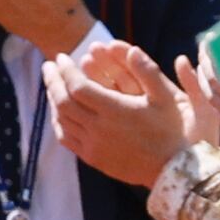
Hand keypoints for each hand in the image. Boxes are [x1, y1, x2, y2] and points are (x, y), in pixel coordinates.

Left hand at [49, 36, 201, 186]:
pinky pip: (66, 138)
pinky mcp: (92, 158)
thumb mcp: (166, 97)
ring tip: (52, 84)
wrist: (171, 169)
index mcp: (115, 110)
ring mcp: (93, 145)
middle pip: (63, 102)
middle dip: (53, 81)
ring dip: (53, 99)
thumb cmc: (171, 129)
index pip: (78, 87)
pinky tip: (59, 111)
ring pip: (61, 120)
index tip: (61, 57)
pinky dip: (58, 121)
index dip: (66, 71)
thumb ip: (148, 72)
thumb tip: (133, 50)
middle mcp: (99, 128)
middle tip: (48, 66)